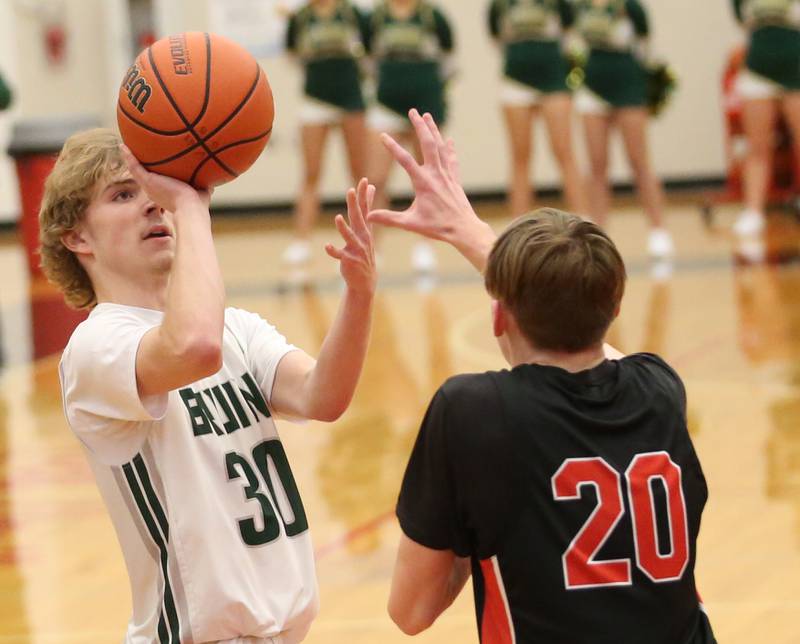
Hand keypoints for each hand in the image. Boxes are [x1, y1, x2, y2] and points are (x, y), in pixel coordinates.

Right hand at [120, 144, 211, 212]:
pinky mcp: (147, 182)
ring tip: (125, 147)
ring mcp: (149, 186)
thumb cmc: (198, 204)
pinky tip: (123, 146)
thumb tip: (213, 182)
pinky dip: (128, 156)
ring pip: (137, 170)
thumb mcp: (202, 190)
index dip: (155, 173)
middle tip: (136, 153)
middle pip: (146, 175)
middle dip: (142, 165)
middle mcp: (155, 190)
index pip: (159, 181)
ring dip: (131, 158)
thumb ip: (203, 184)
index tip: (155, 165)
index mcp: (166, 192)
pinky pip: (134, 167)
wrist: (190, 208)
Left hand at [326, 178, 376, 294]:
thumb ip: (367, 210)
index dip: (363, 195)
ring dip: (343, 228)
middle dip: (354, 205)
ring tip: (337, 218)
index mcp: (365, 229)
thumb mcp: (366, 230)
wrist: (364, 280)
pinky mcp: (349, 260)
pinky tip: (327, 246)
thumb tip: (371, 188)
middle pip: (358, 218)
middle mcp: (363, 238)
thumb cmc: (362, 251)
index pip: (365, 209)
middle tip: (350, 190)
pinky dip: (333, 250)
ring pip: (349, 237)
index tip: (364, 180)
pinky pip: (340, 255)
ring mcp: (356, 249)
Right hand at [367, 109, 495, 271]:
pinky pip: (452, 159)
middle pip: (428, 144)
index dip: (392, 147)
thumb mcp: (410, 224)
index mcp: (423, 183)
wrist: (464, 229)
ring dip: (434, 130)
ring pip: (441, 147)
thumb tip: (368, 216)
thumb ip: (388, 218)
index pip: (404, 160)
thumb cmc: (437, 228)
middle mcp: (436, 174)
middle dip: (420, 126)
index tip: (382, 135)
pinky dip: (449, 148)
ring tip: (427, 116)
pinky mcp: (455, 180)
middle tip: (413, 111)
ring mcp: (447, 175)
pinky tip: (448, 139)